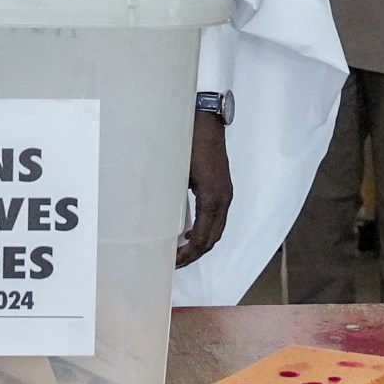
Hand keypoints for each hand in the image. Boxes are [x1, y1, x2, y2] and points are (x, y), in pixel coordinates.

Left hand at [175, 114, 232, 267]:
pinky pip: (217, 217)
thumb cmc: (188, 142)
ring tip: (182, 251)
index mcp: (212, 199)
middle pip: (213, 238)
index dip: (187, 253)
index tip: (171, 261)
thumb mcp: (175, 171)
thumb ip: (170, 197)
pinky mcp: (222, 187)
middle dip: (195, 253)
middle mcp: (223, 199)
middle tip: (175, 262)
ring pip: (217, 229)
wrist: (206, 120)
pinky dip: (205, 230)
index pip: (202, 237)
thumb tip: (157, 219)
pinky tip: (189, 231)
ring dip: (201, 243)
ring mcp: (225, 193)